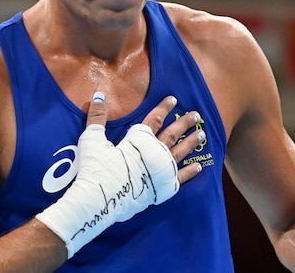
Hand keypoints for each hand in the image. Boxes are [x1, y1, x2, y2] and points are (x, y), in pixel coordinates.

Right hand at [89, 92, 204, 182]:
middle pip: (173, 134)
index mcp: (139, 140)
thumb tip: (99, 94)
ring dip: (191, 142)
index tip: (173, 99)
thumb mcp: (92, 139)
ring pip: (180, 152)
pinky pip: (180, 178)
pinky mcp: (162, 188)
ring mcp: (160, 171)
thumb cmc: (96, 169)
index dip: (163, 108)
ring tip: (202, 134)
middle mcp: (154, 153)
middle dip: (184, 123)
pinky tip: (199, 166)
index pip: (154, 119)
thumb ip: (97, 116)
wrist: (100, 199)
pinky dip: (190, 172)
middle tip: (196, 115)